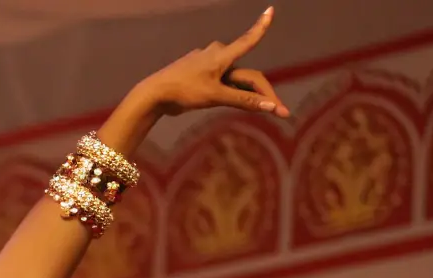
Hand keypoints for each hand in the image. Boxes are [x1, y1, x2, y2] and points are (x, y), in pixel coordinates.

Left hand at [134, 7, 288, 119]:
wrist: (153, 95)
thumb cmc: (184, 92)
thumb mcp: (216, 96)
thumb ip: (243, 101)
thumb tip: (270, 106)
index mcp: (222, 55)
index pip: (248, 40)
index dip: (261, 27)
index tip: (270, 11)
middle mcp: (216, 55)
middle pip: (247, 74)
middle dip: (263, 93)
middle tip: (279, 110)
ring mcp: (205, 64)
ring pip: (234, 79)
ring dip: (246, 94)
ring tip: (257, 110)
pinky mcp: (198, 75)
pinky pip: (220, 82)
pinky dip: (229, 93)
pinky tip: (227, 103)